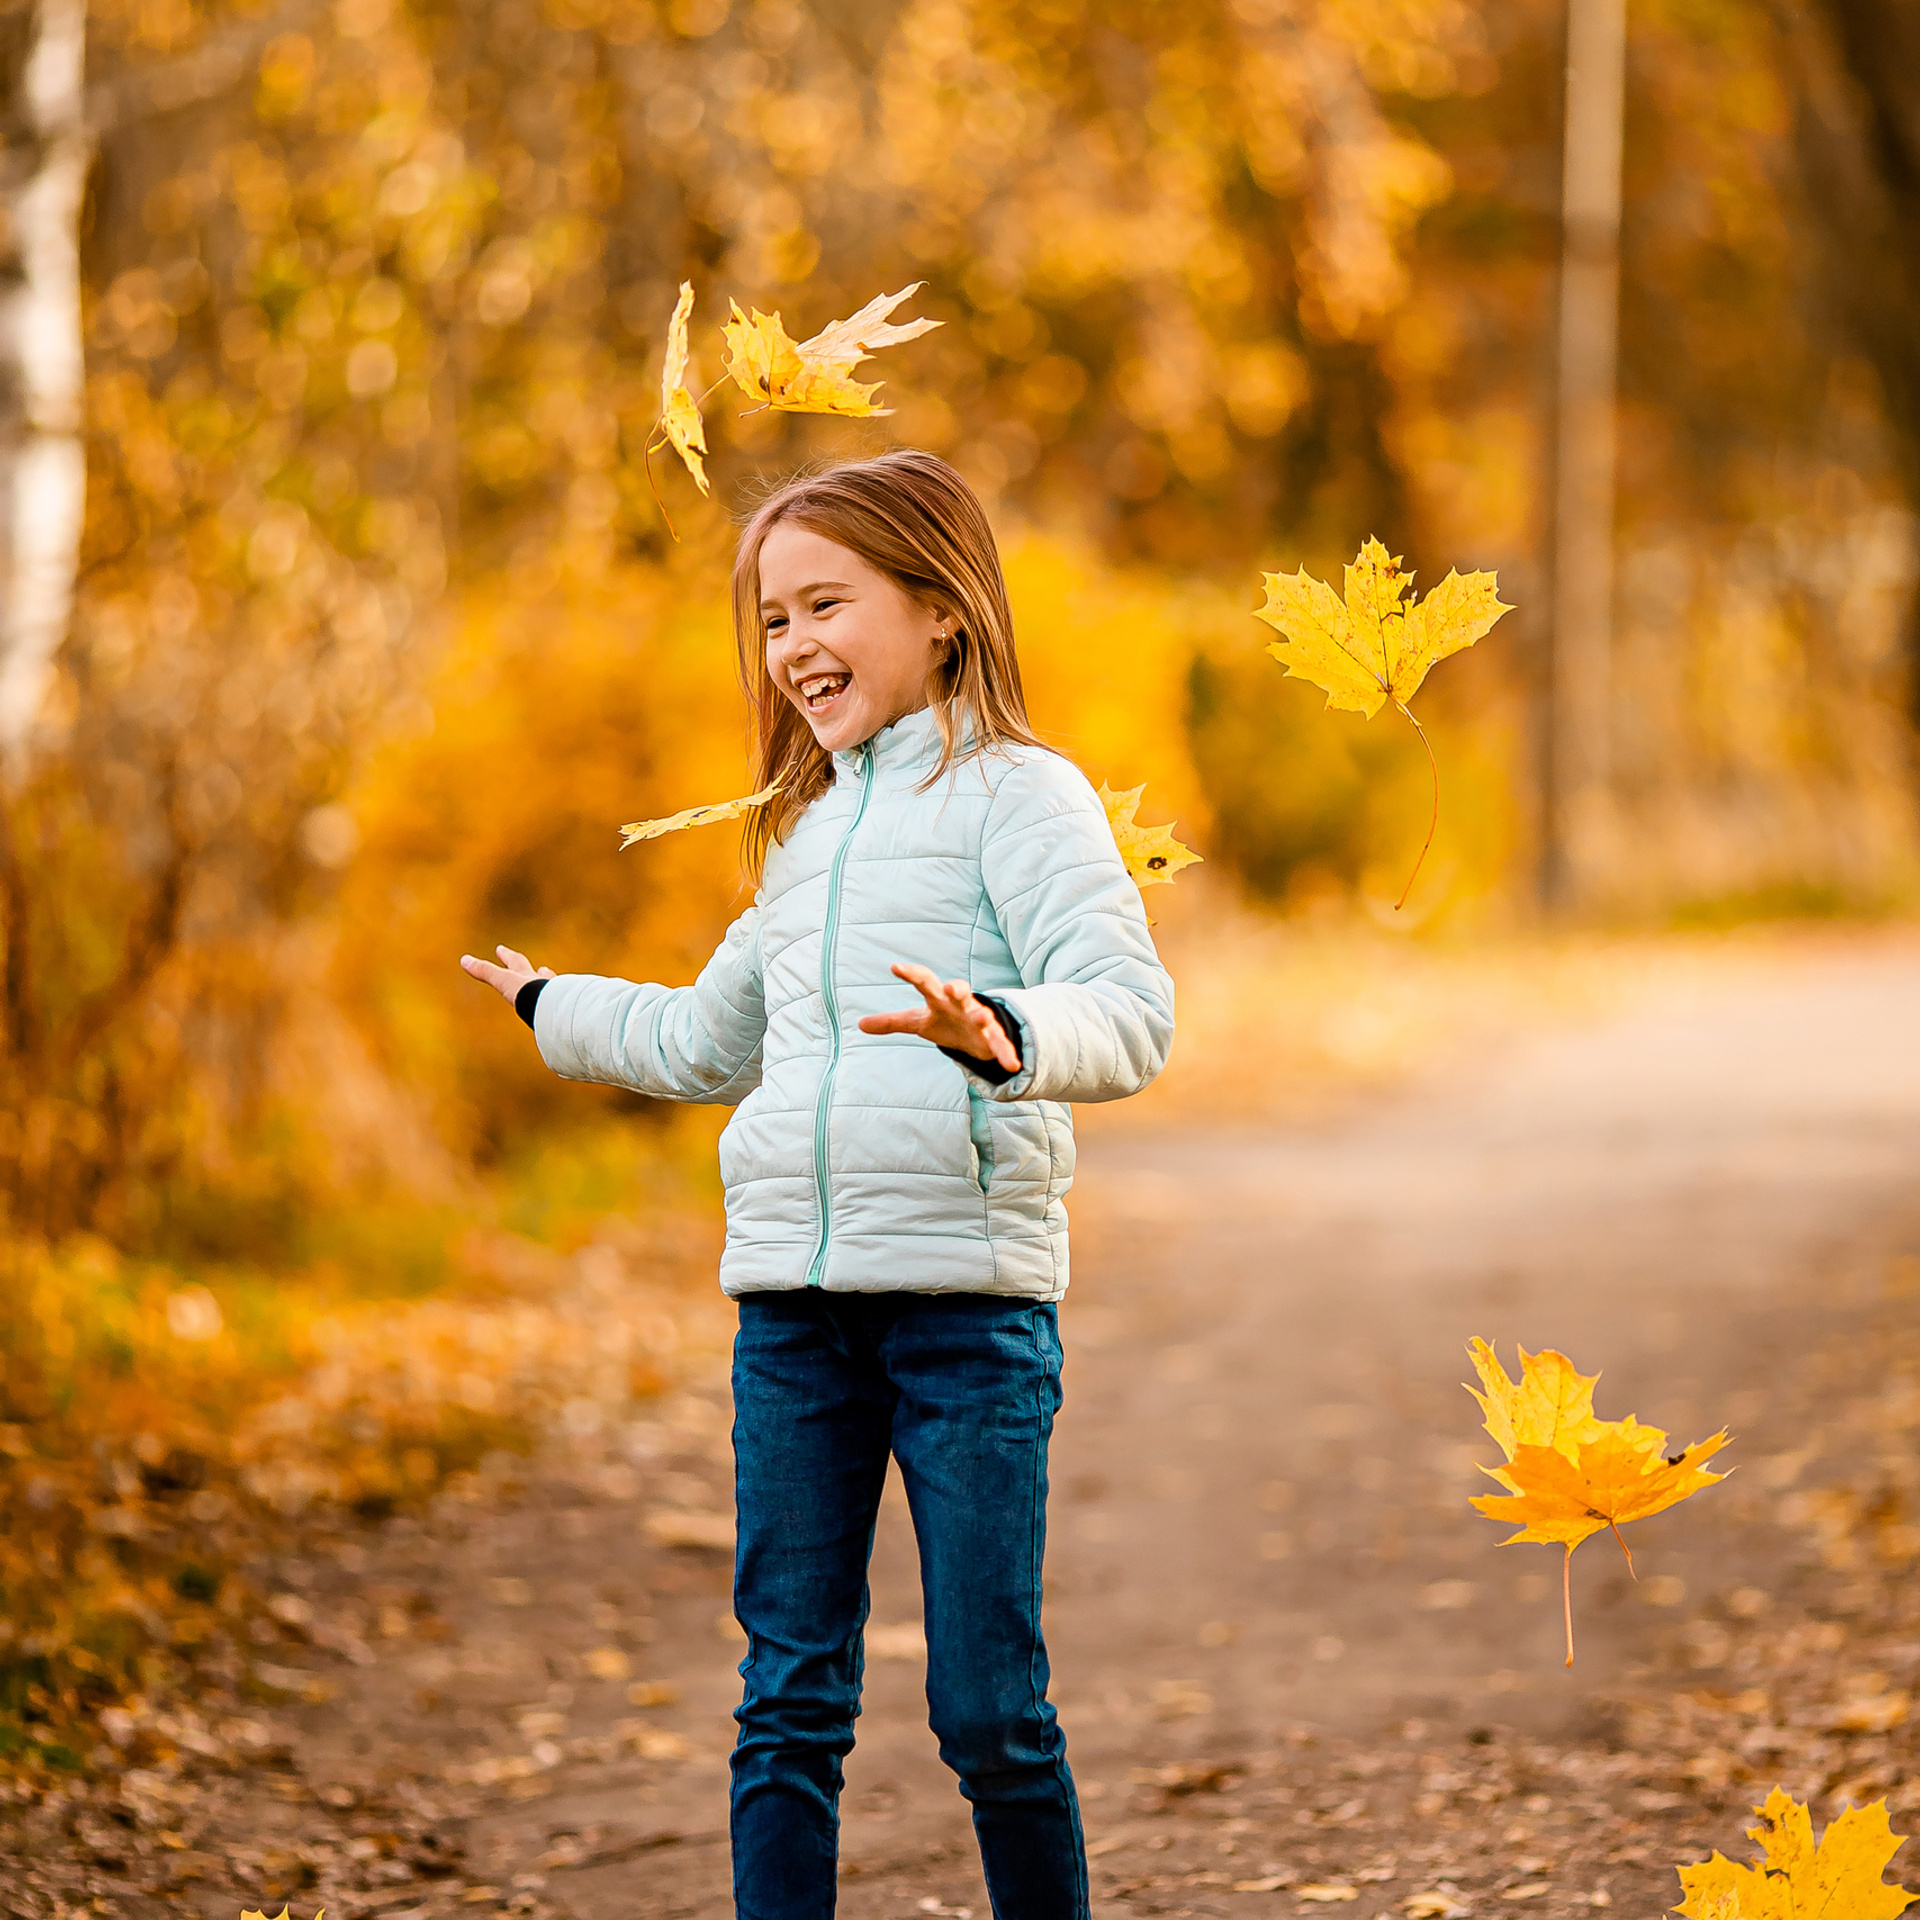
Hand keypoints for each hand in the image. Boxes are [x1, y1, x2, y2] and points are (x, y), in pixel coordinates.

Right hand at [460, 944, 554, 1004]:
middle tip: (540, 968)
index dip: (506, 956)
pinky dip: (561, 1008)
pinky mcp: (563, 1013)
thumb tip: (464, 960)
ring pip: (554, 989)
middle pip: (539, 974)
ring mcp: (557, 997)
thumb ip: (486, 972)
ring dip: (551, 986)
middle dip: (536, 971)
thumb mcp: (504, 981)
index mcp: (527, 976)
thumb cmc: (531, 993)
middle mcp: (544, 983)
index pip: (515, 962)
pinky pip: (563, 1009)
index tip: (501, 949)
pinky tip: (563, 1014)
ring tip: (552, 987)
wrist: (556, 1008)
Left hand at [858, 962, 1021, 1071]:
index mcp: (939, 998)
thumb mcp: (918, 1022)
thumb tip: (859, 1024)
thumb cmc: (945, 1022)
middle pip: (959, 991)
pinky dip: (1006, 1053)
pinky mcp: (993, 1037)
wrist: (976, 1034)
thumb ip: (891, 1022)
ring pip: (983, 1015)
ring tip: (984, 1019)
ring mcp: (979, 1019)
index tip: (895, 967)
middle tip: (948, 987)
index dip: (911, 974)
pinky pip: (1000, 1044)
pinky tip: (1012, 1065)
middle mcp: (961, 1004)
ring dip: (983, 1017)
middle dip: (956, 988)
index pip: (924, 981)